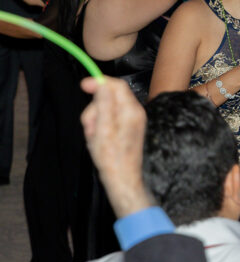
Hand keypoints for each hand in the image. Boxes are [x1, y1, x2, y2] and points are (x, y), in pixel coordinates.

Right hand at [80, 77, 152, 217]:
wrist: (122, 178)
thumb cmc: (111, 156)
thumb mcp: (102, 128)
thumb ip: (103, 104)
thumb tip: (102, 84)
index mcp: (131, 110)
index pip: (117, 85)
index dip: (99, 82)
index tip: (83, 85)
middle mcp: (134, 113)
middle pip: (109, 97)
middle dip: (94, 108)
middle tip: (89, 127)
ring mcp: (131, 120)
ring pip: (106, 109)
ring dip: (95, 119)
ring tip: (94, 137)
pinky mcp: (126, 128)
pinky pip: (108, 119)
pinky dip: (99, 126)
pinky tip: (97, 139)